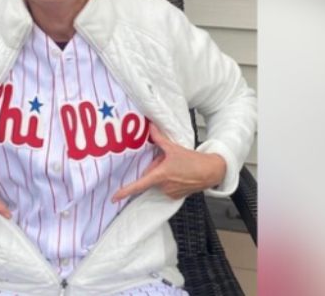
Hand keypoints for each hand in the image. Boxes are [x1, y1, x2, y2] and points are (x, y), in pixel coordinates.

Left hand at [111, 123, 226, 201]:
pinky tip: (178, 174)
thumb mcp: (174, 147)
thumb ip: (159, 138)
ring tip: (175, 167)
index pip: (139, 185)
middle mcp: (163, 186)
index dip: (125, 191)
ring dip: (162, 174)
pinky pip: (165, 187)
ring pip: (158, 181)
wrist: (210, 171)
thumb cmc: (193, 161)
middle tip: (165, 159)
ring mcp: (169, 192)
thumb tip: (150, 127)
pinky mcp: (175, 196)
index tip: (114, 198)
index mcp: (160, 175)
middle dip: (154, 168)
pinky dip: (168, 180)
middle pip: (150, 177)